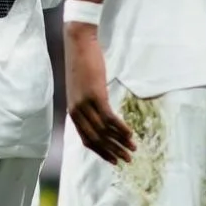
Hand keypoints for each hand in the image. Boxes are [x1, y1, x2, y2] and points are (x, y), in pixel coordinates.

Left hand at [64, 23, 135, 164]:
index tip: (113, 160)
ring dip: (120, 142)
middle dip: (113, 152)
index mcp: (73, 111)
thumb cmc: (82, 63)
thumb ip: (88, 103)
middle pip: (96, 139)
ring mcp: (85, 104)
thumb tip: (101, 114)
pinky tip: (130, 134)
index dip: (101, 152)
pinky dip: (120, 128)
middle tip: (126, 161)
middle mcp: (77, 111)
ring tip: (133, 149)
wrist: (78, 44)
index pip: (86, 139)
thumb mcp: (82, 88)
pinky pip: (109, 118)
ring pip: (103, 131)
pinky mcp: (95, 96)